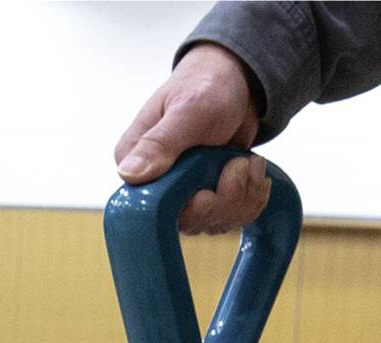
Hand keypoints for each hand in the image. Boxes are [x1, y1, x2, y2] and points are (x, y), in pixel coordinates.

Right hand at [115, 43, 269, 232]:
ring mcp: (184, 197)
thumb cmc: (207, 84)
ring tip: (247, 162)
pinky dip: (251, 197)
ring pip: (215, 223)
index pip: (155, 212)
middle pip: (191, 223)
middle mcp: (157, 187)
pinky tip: (251, 170)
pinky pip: (232, 218)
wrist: (238, 80)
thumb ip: (160, 143)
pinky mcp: (208, 200)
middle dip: (225, 200)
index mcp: (138, 169)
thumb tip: (129, 175)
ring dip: (243, 195)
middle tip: (239, 166)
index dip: (190, 207)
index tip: (209, 188)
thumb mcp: (186, 111)